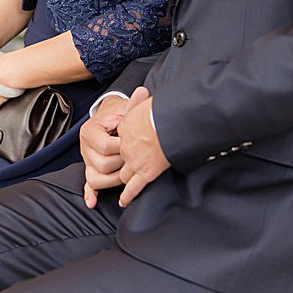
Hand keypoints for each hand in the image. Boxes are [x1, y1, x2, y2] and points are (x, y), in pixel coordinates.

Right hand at [81, 97, 128, 208]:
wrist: (109, 117)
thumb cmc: (119, 114)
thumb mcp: (124, 108)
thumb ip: (133, 104)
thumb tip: (143, 92)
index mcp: (91, 130)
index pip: (106, 146)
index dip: (123, 148)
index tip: (136, 144)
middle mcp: (85, 147)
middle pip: (102, 164)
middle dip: (122, 164)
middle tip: (136, 159)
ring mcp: (86, 160)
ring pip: (96, 178)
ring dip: (114, 180)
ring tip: (128, 175)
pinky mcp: (90, 169)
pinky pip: (87, 184)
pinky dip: (90, 194)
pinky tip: (93, 202)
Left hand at [117, 88, 169, 206]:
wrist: (170, 122)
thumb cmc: (162, 111)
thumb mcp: (147, 103)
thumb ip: (141, 103)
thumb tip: (141, 92)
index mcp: (126, 128)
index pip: (123, 138)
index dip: (128, 141)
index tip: (134, 140)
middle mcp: (126, 147)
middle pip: (121, 158)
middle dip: (123, 162)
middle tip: (129, 163)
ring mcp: (134, 161)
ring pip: (124, 174)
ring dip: (124, 178)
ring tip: (125, 182)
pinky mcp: (145, 173)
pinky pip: (133, 188)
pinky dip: (127, 195)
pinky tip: (124, 200)